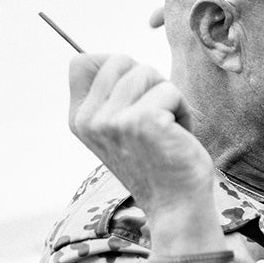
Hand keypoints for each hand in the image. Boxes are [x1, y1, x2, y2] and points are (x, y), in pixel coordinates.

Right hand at [69, 54, 225, 254]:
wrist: (177, 204)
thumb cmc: (159, 161)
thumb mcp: (121, 128)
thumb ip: (112, 95)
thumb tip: (117, 58)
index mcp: (80, 118)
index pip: (82, 62)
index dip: (116, 68)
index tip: (135, 97)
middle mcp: (90, 119)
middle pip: (120, 60)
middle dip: (149, 82)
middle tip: (158, 115)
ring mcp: (113, 121)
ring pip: (147, 72)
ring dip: (169, 97)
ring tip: (169, 128)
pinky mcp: (142, 121)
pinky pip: (171, 90)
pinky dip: (184, 110)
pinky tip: (179, 136)